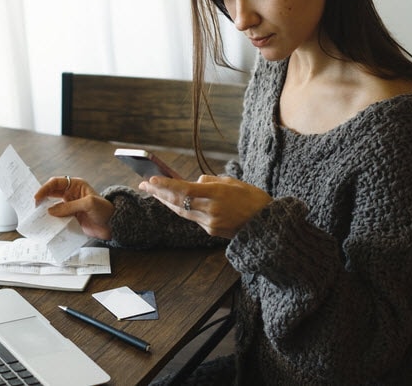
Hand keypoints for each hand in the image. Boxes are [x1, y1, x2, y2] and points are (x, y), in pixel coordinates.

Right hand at [34, 176, 113, 239]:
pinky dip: (51, 220)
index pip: (56, 182)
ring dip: (45, 210)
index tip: (37, 197)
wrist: (112, 225)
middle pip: (51, 193)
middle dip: (42, 198)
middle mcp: (71, 194)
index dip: (45, 188)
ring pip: (53, 206)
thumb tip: (51, 211)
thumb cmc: (105, 210)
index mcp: (76, 185)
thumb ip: (70, 206)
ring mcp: (70, 206)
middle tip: (33, 206)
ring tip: (36, 215)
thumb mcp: (88, 204)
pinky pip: (57, 217)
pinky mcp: (70, 218)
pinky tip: (46, 224)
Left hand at [138, 175, 271, 238]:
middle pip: (178, 202)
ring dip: (166, 201)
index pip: (184, 189)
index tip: (151, 179)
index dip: (165, 185)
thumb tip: (194, 181)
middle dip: (159, 193)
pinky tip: (173, 202)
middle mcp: (210, 210)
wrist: (267, 225)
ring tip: (153, 192)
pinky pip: (192, 218)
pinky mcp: (211, 231)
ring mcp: (210, 223)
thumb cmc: (252, 199)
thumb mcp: (233, 182)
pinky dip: (182, 208)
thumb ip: (211, 181)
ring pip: (182, 211)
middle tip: (144, 184)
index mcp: (217, 194)